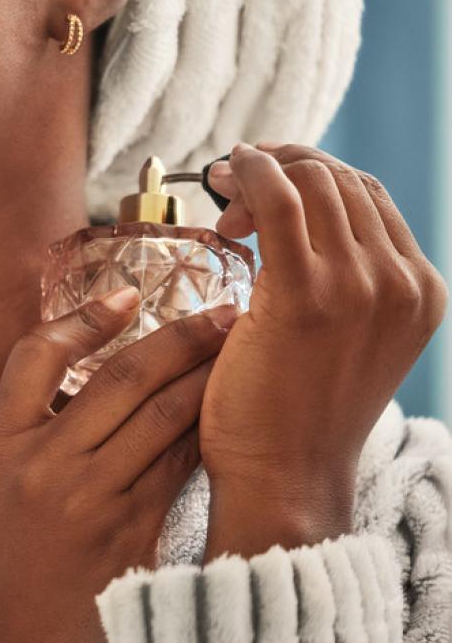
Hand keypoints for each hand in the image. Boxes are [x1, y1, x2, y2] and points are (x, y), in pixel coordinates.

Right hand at [0, 289, 237, 642]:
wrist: (31, 626)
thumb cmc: (15, 537)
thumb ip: (34, 409)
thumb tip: (96, 337)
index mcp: (2, 443)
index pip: (35, 356)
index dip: (84, 319)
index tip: (130, 295)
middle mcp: (44, 466)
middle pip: (121, 379)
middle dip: (179, 338)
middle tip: (222, 311)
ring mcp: (93, 500)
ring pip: (164, 417)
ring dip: (207, 377)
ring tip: (239, 349)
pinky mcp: (136, 529)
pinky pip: (180, 463)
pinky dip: (206, 429)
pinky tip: (231, 407)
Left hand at [197, 142, 446, 559]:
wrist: (284, 477)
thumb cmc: (292, 413)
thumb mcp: (342, 339)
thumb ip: (341, 283)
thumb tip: (289, 220)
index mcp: (420, 291)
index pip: (369, 196)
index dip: (310, 174)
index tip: (258, 187)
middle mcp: (403, 283)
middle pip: (344, 178)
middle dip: (283, 165)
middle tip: (230, 187)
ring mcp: (363, 287)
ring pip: (314, 181)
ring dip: (261, 169)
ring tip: (221, 193)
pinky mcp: (308, 294)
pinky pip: (280, 200)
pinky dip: (251, 173)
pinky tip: (224, 177)